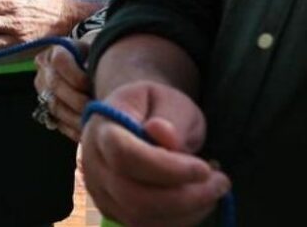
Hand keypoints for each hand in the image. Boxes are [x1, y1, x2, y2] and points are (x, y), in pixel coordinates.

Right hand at [33, 38, 90, 141]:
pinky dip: (73, 129)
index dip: (75, 74)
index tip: (92, 84)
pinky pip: (57, 122)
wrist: (90, 67)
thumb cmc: (99, 58)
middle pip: (55, 85)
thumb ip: (99, 59)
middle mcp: (44, 70)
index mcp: (56, 51)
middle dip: (78, 100)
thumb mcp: (99, 51)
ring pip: (55, 106)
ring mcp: (43, 91)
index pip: (59, 61)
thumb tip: (105, 77)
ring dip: (76, 117)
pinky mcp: (46, 109)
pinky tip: (89, 131)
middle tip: (98, 108)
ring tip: (96, 122)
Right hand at [80, 81, 229, 225]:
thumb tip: (163, 134)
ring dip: (187, 212)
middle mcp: (93, 164)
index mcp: (103, 128)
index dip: (166, 168)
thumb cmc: (155, 107)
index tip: (203, 168)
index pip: (124, 155)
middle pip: (133, 196)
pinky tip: (197, 201)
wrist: (135, 118)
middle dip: (185, 198)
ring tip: (213, 189)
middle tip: (221, 182)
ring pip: (140, 218)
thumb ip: (170, 117)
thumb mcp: (169, 100)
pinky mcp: (114, 210)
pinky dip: (180, 220)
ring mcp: (100, 191)